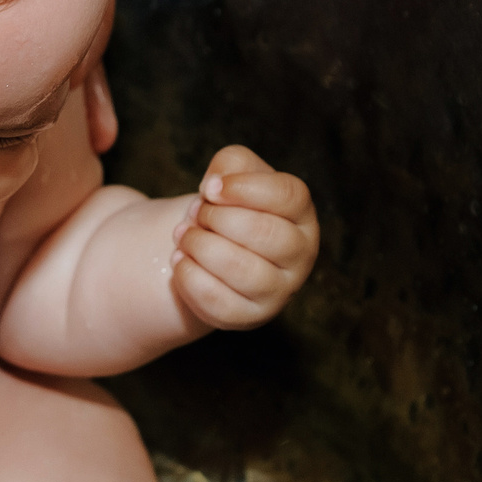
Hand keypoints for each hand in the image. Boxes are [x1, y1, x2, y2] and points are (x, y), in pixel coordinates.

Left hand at [171, 146, 316, 329]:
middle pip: (265, 233)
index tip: (210, 188)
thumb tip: (217, 185)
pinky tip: (179, 261)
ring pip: (244, 270)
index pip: (289, 195)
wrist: (212, 249)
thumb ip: (231, 164)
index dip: (244, 188)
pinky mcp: (252, 316)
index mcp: (302, 215)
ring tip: (183, 236)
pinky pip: (220, 303)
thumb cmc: (230, 206)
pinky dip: (190, 277)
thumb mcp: (234, 173)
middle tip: (196, 214)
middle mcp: (301, 254)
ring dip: (201, 247)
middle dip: (218, 219)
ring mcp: (280, 290)